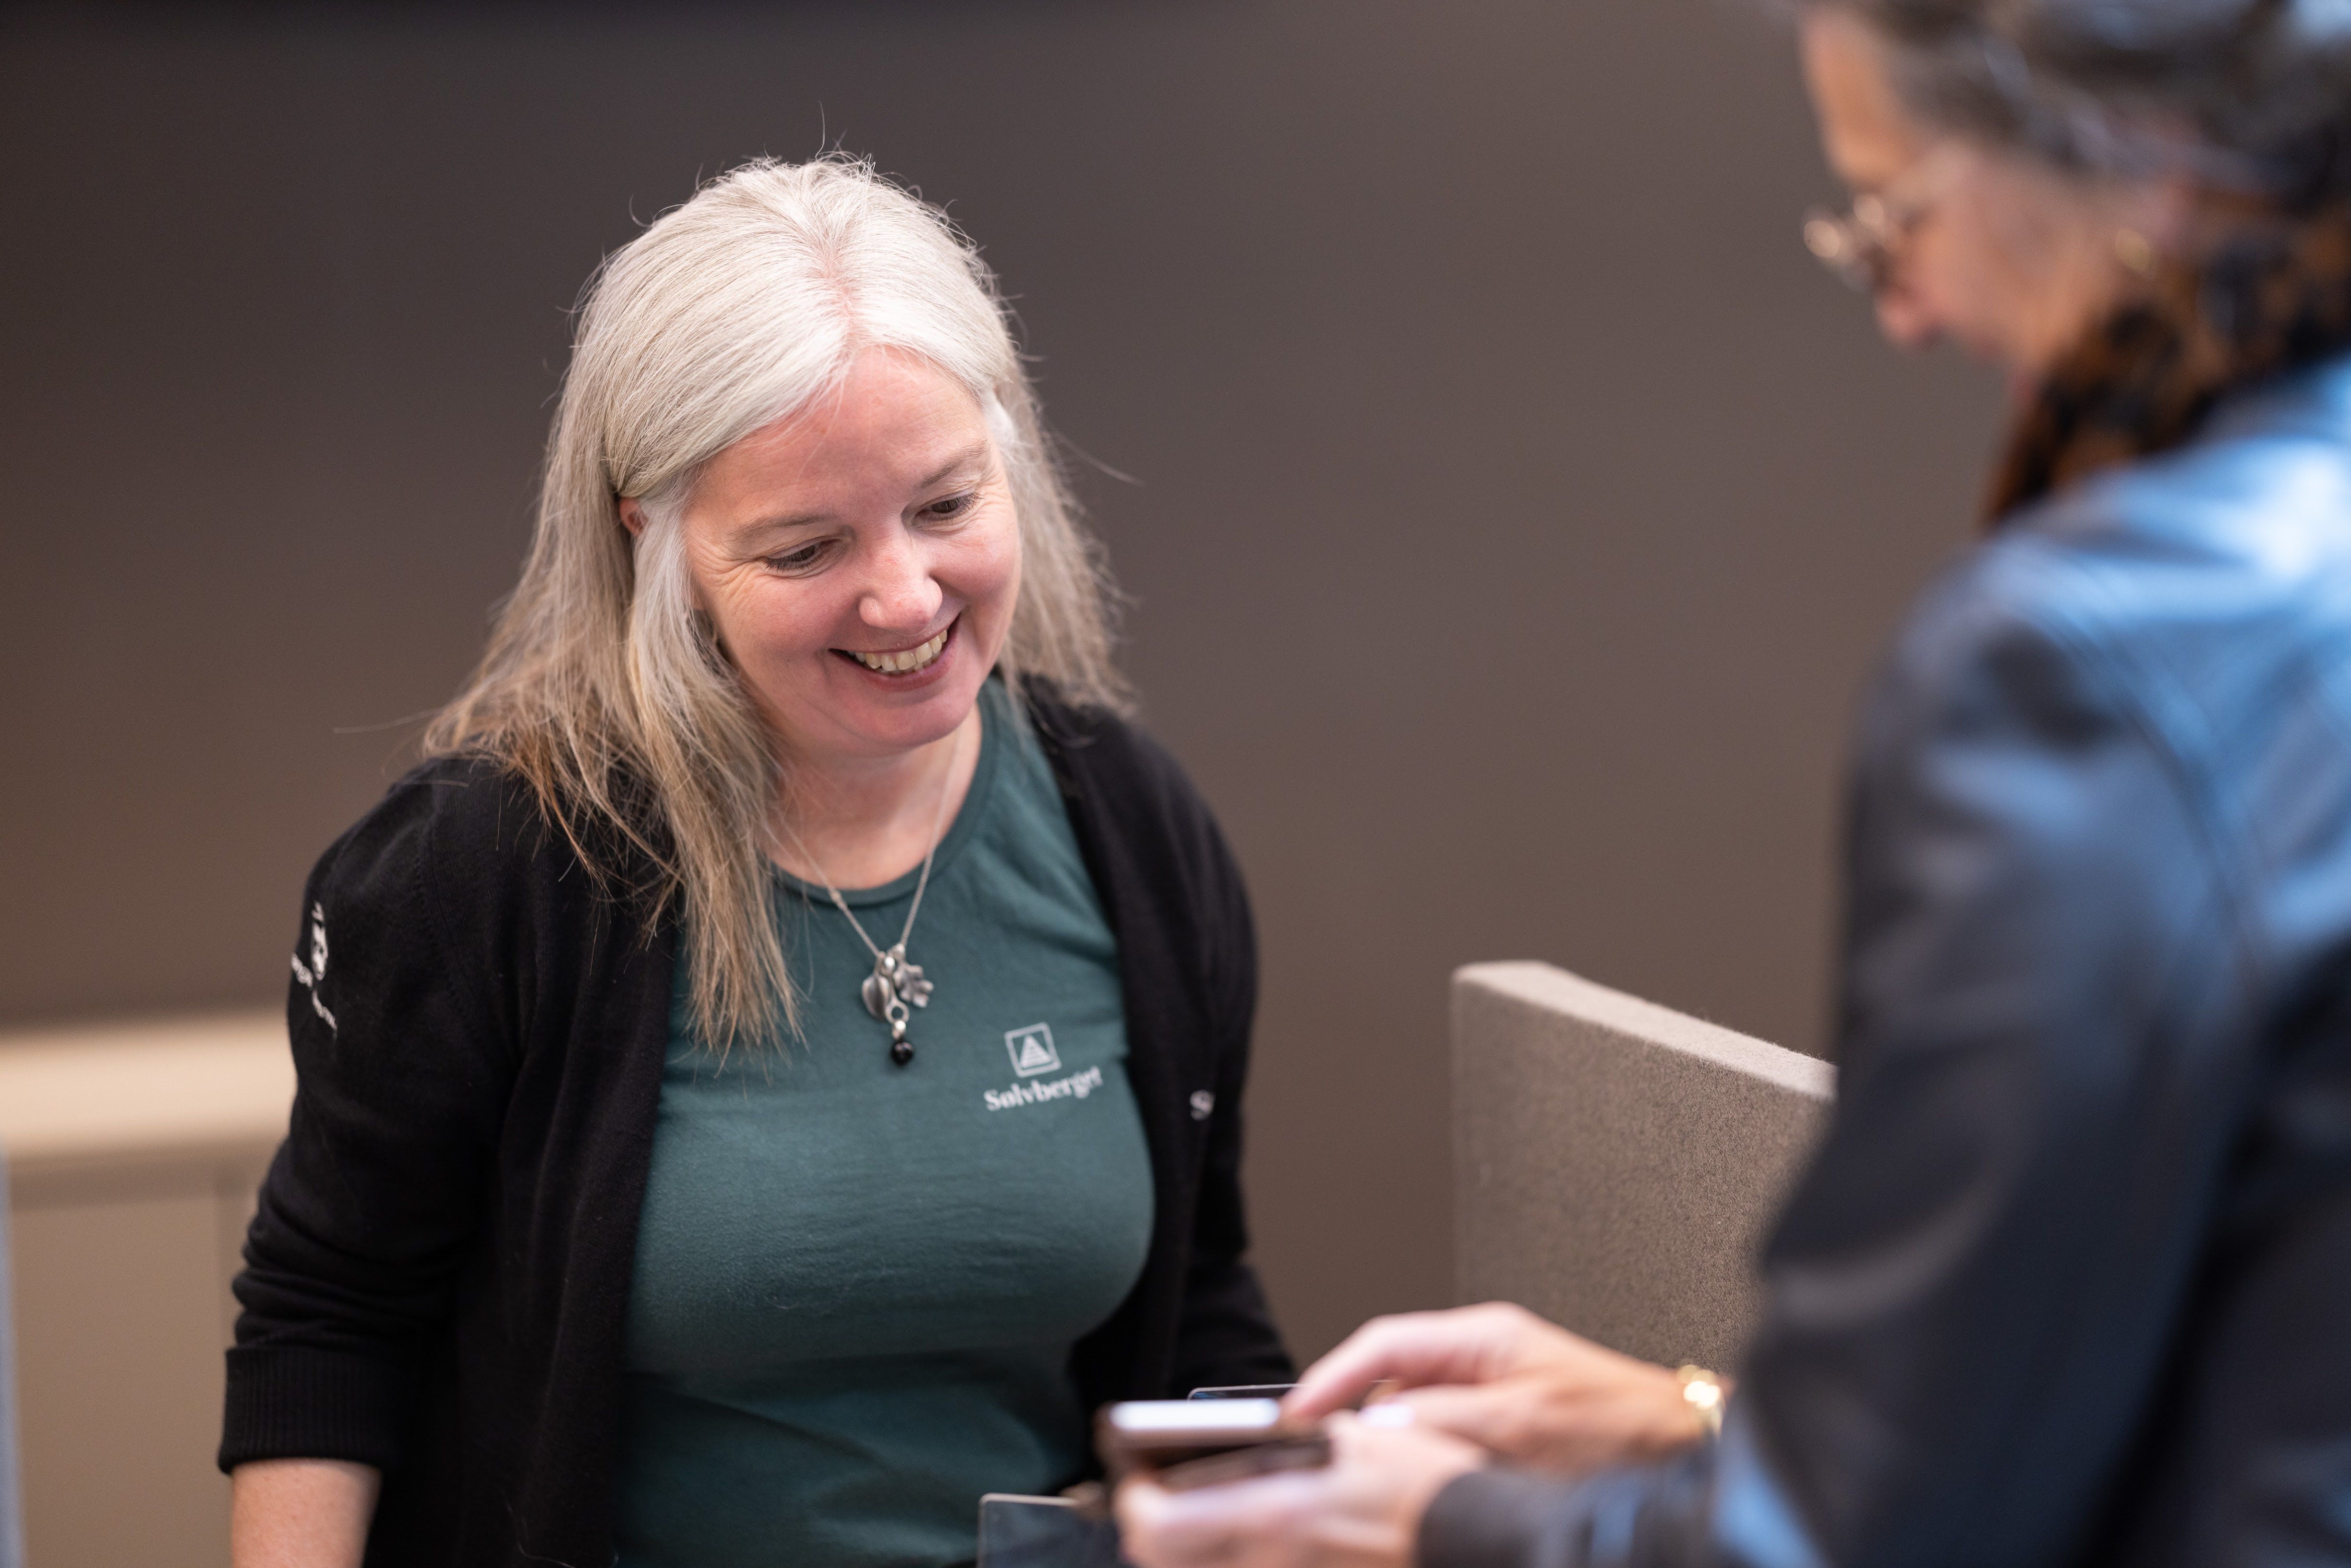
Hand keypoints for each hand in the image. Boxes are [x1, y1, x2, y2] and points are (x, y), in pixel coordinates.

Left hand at [1115, 1412, 1482, 1567]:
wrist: (1477, 1540)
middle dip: (1152, 1526)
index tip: (1137, 1477)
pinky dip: (1231, 1558)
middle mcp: (1271, 1561)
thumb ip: (1293, 1438)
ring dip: (1189, 1544)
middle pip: (1165, 1558)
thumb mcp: (1354, 1438)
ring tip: (1196, 1513)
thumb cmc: (1428, 1488)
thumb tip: (1255, 1434)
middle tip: (1159, 1497)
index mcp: (1275, 1514)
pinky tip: (1248, 1538)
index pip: (1157, 1524)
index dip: (1134, 1499)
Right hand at [1286, 1303, 1710, 1474]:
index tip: (1300, 1411)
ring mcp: (1489, 1392)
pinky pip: (1440, 1438)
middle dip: (1352, 1413)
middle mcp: (1481, 1358)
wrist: (1683, 1447)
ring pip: (1413, 1414)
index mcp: (1483, 1338)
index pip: (1384, 1345)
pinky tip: (1416, 1484)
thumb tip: (1379, 1429)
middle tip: (1319, 1450)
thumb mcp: (1523, 1426)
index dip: (1334, 1377)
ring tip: (1364, 1474)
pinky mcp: (1500, 1427)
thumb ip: (1445, 1422)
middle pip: (1391, 1378)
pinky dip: (1420, 1461)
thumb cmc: (1622, 1425)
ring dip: (1389, 1444)